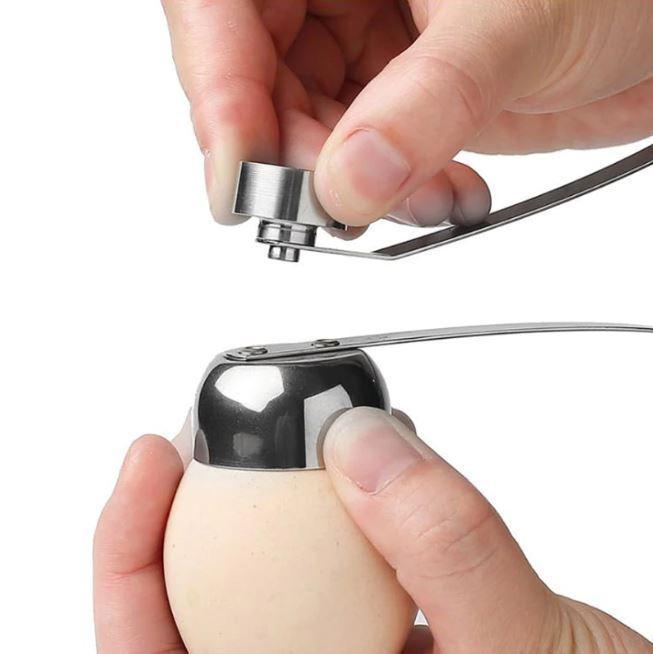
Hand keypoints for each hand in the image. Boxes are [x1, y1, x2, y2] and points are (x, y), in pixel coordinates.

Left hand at [94, 412, 651, 652]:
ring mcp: (347, 652)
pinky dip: (340, 506)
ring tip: (298, 440)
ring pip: (267, 579)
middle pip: (199, 604)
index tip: (154, 460)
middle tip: (212, 429)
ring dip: (272, 498)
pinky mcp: (385, 630)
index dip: (127, 560)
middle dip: (195, 505)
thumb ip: (451, 552)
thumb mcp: (533, 653)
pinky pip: (332, 563)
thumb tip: (368, 447)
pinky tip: (365, 473)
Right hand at [161, 1, 652, 227]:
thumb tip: (347, 181)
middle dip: (285, 151)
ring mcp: (367, 39)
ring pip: (301, 123)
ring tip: (405, 199)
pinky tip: (429, 193)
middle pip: (253, 71)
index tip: (239, 171)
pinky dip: (381, 189)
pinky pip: (354, 150)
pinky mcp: (394, 91)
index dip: (217, 85)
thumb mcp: (517, 23)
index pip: (224, 1)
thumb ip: (425, 104)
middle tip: (325, 204)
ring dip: (342, 183)